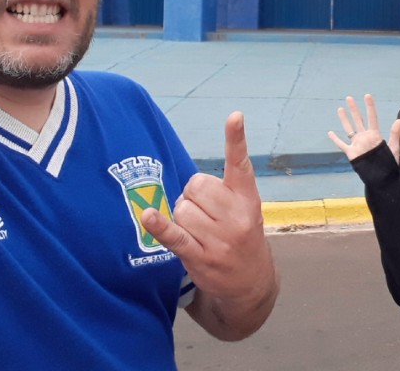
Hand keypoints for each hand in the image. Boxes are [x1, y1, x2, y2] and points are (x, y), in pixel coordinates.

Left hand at [140, 112, 277, 339]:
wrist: (251, 282)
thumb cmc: (241, 236)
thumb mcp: (244, 210)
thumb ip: (223, 192)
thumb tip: (190, 187)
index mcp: (247, 198)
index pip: (240, 163)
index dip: (236, 139)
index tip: (235, 116)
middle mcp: (236, 216)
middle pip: (196, 185)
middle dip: (192, 195)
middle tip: (204, 213)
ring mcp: (219, 238)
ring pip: (182, 208)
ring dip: (182, 217)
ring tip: (198, 231)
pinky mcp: (200, 256)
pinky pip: (175, 235)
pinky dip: (159, 226)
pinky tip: (148, 216)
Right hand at [327, 94, 399, 162]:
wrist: (381, 179)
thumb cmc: (389, 164)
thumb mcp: (394, 148)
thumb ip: (395, 135)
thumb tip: (399, 120)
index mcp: (375, 135)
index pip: (372, 118)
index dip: (370, 107)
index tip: (367, 96)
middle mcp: (364, 137)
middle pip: (358, 120)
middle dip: (354, 109)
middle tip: (349, 98)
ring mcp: (357, 144)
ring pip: (349, 129)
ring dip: (344, 119)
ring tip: (340, 109)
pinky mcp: (351, 153)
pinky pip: (342, 144)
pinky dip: (335, 139)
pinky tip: (330, 133)